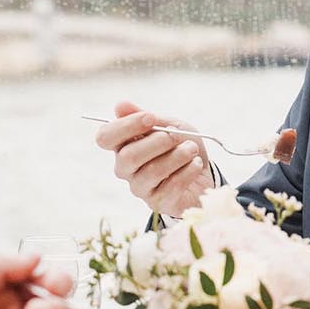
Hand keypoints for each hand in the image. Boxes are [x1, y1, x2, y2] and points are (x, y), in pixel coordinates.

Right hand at [93, 100, 214, 216]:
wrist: (204, 171)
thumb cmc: (182, 146)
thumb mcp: (169, 125)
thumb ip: (146, 117)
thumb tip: (120, 105)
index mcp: (123, 145)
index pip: (105, 137)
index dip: (126, 126)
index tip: (151, 118)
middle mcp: (125, 168)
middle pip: (128, 157)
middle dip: (158, 142)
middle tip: (178, 136)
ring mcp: (140, 188)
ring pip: (152, 172)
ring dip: (177, 156)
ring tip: (192, 149)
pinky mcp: (158, 203)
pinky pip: (171, 187)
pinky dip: (188, 171)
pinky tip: (196, 164)